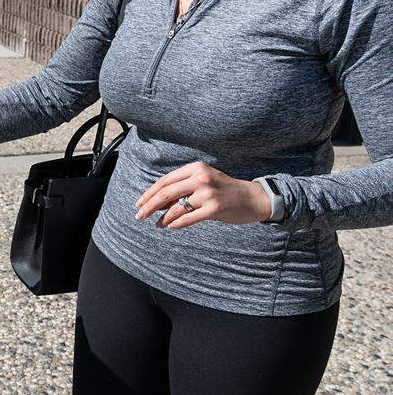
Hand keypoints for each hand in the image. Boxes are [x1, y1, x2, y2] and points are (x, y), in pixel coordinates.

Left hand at [134, 161, 271, 228]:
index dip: (149, 193)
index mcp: (196, 168)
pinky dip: (177, 223)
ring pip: (176, 207)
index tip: (139, 203)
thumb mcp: (204, 182)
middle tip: (139, 215)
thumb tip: (157, 203)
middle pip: (166, 192)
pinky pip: (189, 218)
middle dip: (149, 205)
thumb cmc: (224, 191)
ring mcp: (208, 193)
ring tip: (157, 224)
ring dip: (163, 218)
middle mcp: (201, 178)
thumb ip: (183, 189)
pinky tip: (170, 226)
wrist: (254, 198)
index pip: (165, 180)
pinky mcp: (215, 208)